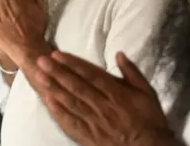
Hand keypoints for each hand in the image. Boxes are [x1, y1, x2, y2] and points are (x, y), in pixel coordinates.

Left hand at [35, 51, 173, 145]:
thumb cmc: (149, 119)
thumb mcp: (147, 92)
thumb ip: (132, 72)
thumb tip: (119, 53)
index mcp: (116, 93)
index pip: (90, 74)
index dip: (73, 63)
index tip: (58, 54)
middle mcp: (103, 106)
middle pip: (77, 86)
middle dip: (57, 72)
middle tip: (41, 61)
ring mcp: (94, 122)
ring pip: (71, 102)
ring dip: (54, 88)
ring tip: (40, 77)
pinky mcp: (89, 136)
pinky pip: (72, 123)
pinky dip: (59, 112)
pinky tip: (48, 102)